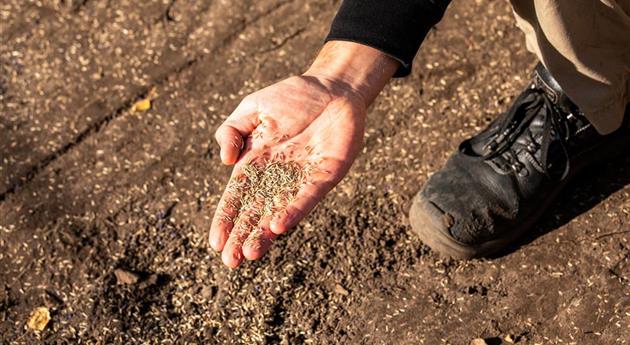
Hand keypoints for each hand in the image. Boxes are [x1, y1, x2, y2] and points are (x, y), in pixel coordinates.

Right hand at [209, 41, 397, 266]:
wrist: (333, 88)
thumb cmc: (291, 98)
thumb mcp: (252, 109)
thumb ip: (231, 131)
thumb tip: (226, 162)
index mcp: (256, 163)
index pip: (237, 196)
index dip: (226, 218)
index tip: (215, 242)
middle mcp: (277, 176)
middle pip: (256, 211)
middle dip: (242, 236)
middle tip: (231, 261)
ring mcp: (301, 178)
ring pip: (280, 210)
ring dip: (265, 233)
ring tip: (251, 252)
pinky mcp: (325, 175)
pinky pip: (307, 196)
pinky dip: (293, 211)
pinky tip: (279, 226)